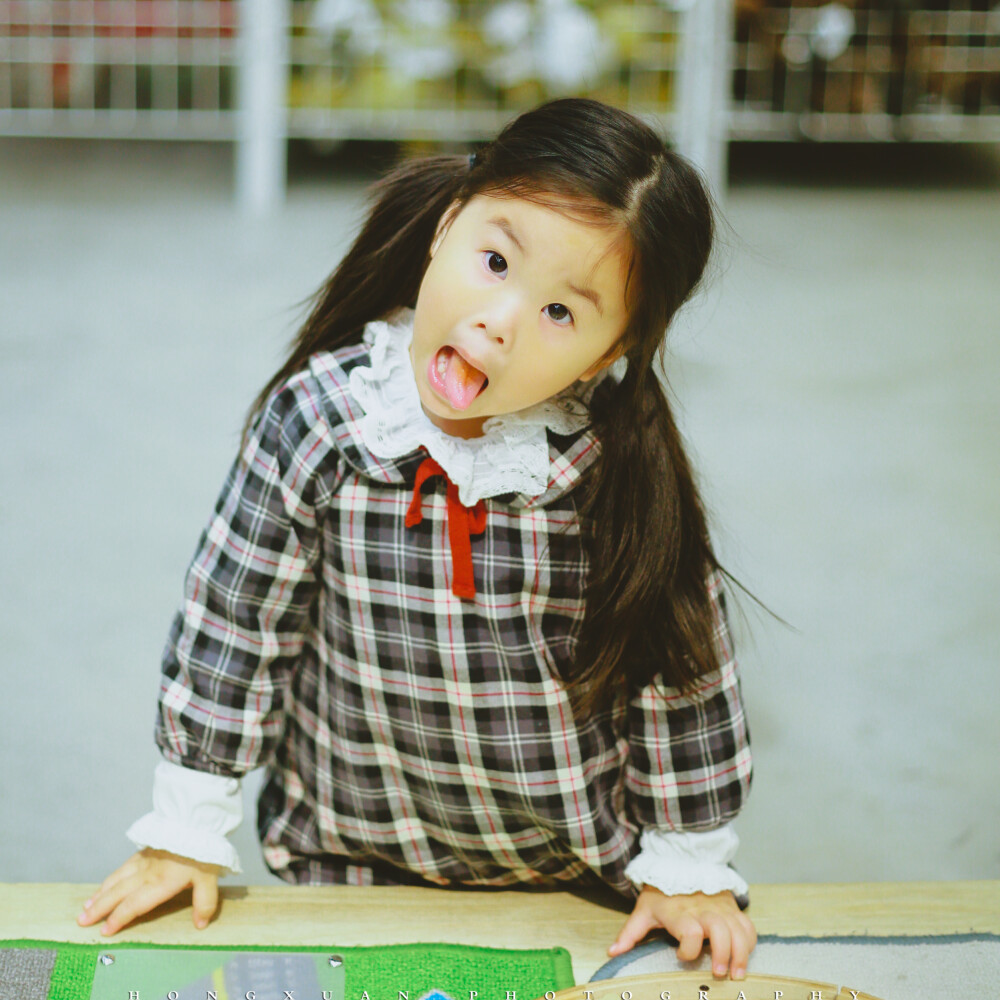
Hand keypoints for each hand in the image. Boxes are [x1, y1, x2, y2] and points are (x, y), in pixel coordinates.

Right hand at [76, 848, 221, 935]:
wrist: (196, 820)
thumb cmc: (203, 850)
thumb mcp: (210, 878)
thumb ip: (205, 902)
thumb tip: (200, 925)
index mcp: (160, 883)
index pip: (134, 905)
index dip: (119, 918)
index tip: (105, 932)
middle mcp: (147, 873)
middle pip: (118, 893)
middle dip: (99, 909)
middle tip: (81, 922)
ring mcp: (144, 860)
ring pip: (116, 879)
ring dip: (100, 894)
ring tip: (86, 907)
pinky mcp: (145, 850)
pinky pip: (123, 867)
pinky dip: (110, 877)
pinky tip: (106, 883)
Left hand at [608, 886, 755, 979]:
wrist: (681, 863)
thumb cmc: (662, 892)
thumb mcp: (644, 910)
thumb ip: (630, 933)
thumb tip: (612, 952)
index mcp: (679, 913)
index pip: (689, 930)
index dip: (688, 948)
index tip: (679, 955)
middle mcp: (702, 910)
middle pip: (720, 930)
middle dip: (723, 954)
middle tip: (718, 973)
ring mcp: (720, 908)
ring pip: (738, 930)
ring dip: (740, 954)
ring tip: (736, 974)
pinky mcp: (731, 908)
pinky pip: (747, 925)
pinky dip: (749, 942)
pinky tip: (744, 957)